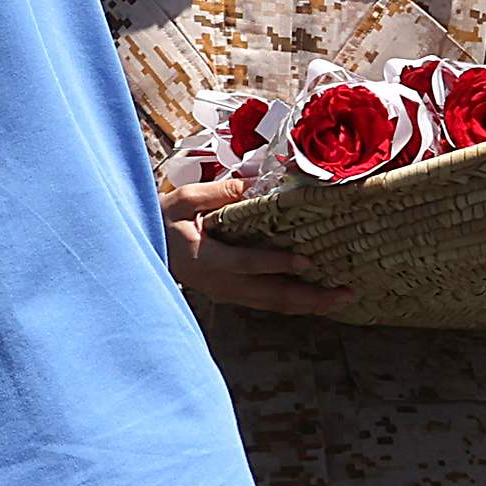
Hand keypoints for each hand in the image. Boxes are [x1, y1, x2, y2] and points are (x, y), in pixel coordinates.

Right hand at [161, 173, 353, 315]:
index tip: (309, 262)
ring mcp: (225, 293)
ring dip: (308, 304)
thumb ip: (219, 192)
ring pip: (272, 304)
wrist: (140, 250)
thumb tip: (257, 181)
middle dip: (310, 297)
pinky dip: (293, 303)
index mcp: (206, 259)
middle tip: (345, 293)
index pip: (247, 264)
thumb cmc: (159, 221)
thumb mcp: (183, 200)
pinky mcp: (230, 295)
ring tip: (340, 299)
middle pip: (270, 296)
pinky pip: (266, 303)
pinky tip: (314, 299)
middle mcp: (219, 283)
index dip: (278, 263)